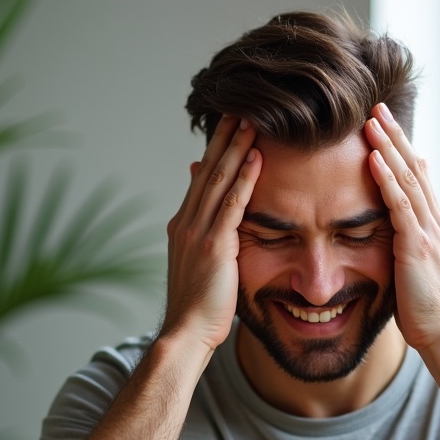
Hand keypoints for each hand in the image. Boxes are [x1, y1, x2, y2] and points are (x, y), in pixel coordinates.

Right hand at [160, 116, 261, 352]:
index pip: (201, 178)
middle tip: (239, 106)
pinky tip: (256, 157)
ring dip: (235, 147)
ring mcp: (197, 233)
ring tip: (250, 119)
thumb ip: (208, 237)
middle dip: (223, 137)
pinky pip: (232, 204)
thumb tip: (216, 221)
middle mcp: (186, 222)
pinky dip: (244, 178)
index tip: (229, 125)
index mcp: (182, 225)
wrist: (185, 333)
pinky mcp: (213, 246)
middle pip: (207, 170)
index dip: (215, 150)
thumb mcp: (200, 265)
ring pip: (218, 180)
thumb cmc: (199, 307)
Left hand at [363, 104, 439, 352]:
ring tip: (371, 120)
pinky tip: (373, 157)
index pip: (418, 178)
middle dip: (395, 136)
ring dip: (389, 146)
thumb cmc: (426, 312)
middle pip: (414, 168)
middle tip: (377, 107)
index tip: (384, 127)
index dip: (402, 150)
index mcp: (435, 227)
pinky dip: (386, 178)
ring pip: (407, 179)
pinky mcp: (417, 246)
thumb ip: (408, 248)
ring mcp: (428, 232)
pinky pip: (399, 205)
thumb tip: (395, 237)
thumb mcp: (416, 271)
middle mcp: (435, 222)